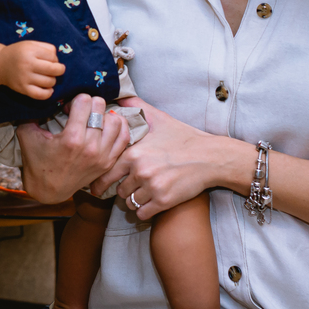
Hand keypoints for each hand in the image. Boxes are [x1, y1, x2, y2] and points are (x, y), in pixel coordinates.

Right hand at [0, 41, 64, 98]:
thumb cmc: (19, 53)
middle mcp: (27, 64)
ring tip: (47, 77)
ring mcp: (25, 78)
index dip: (55, 59)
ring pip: (50, 82)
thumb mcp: (31, 44)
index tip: (50, 60)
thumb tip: (58, 60)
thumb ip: (47, 47)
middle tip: (56, 69)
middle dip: (60, 70)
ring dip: (52, 80)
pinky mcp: (23, 89)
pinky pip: (41, 95)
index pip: (53, 56)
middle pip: (54, 69)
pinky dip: (48, 93)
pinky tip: (48, 89)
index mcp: (30, 51)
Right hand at [16, 94, 129, 202]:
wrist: (48, 190)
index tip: (68, 108)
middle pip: (100, 107)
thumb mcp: (27, 134)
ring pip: (115, 120)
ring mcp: (103, 155)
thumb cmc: (37, 161)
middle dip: (88, 104)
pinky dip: (118, 127)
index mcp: (72, 138)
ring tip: (93, 120)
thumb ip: (32, 113)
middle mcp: (90, 147)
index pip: (84, 101)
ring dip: (103, 115)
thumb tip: (40, 97)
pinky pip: (124, 137)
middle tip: (80, 112)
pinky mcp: (109, 162)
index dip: (74, 100)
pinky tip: (106, 126)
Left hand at [93, 105, 238, 219]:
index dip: (104, 180)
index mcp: (133, 153)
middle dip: (124, 190)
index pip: (108, 172)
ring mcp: (152, 187)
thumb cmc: (183, 137)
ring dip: (134, 201)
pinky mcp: (164, 201)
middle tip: (129, 188)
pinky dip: (144, 211)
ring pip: (131, 202)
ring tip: (143, 193)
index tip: (99, 187)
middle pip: (119, 190)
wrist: (209, 157)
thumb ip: (136, 107)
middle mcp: (140, 171)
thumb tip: (120, 95)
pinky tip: (151, 203)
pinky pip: (143, 213)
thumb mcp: (159, 119)